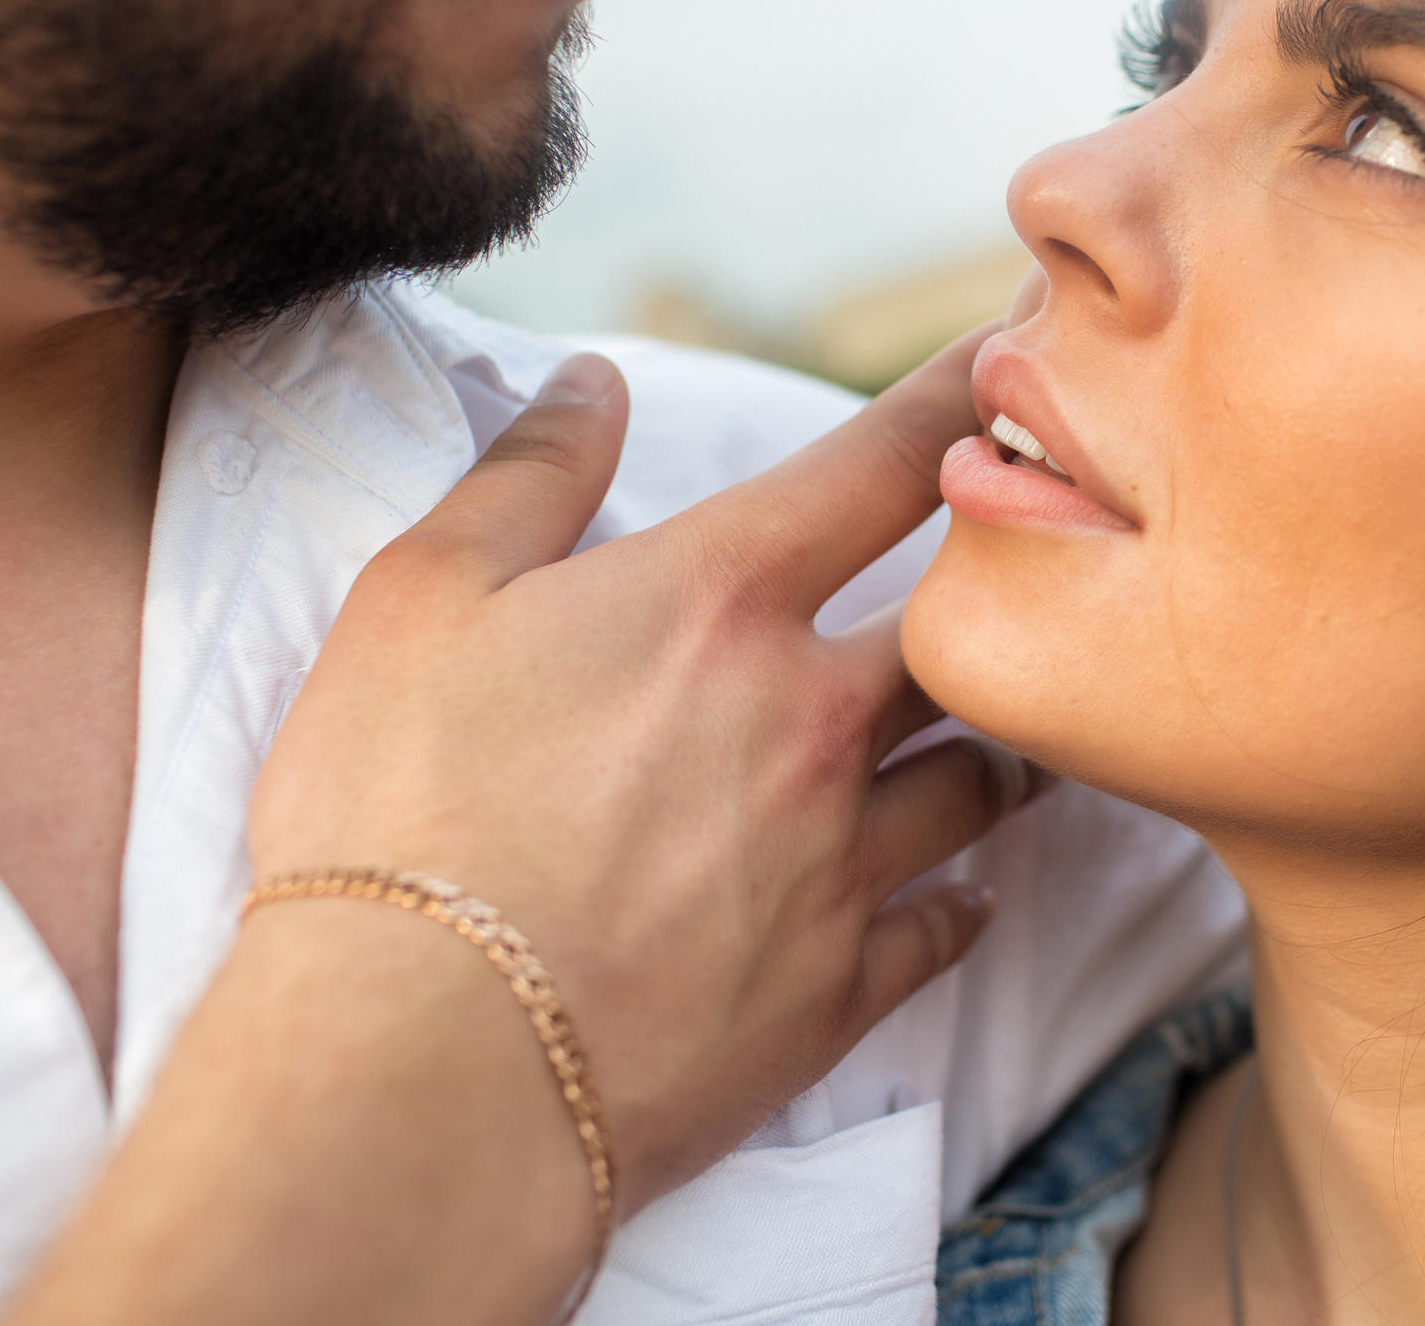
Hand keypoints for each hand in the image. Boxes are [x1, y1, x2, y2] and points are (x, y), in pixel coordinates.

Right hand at [247, 324, 1024, 1206]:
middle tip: (1031, 571)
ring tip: (1005, 739)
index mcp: (720, 599)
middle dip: (997, 592)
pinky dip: (959, 904)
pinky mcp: (836, 990)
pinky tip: (962, 901)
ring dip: (992, 749)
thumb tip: (596, 381)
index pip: (886, 459)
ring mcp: (839, 859)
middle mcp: (814, 716)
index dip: (961, 392)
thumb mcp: (419, 599)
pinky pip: (945, 927)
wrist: (414, 1069)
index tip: (1017, 356)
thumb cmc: (393, 813)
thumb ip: (527, 476)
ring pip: (981, 780)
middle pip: (962, 630)